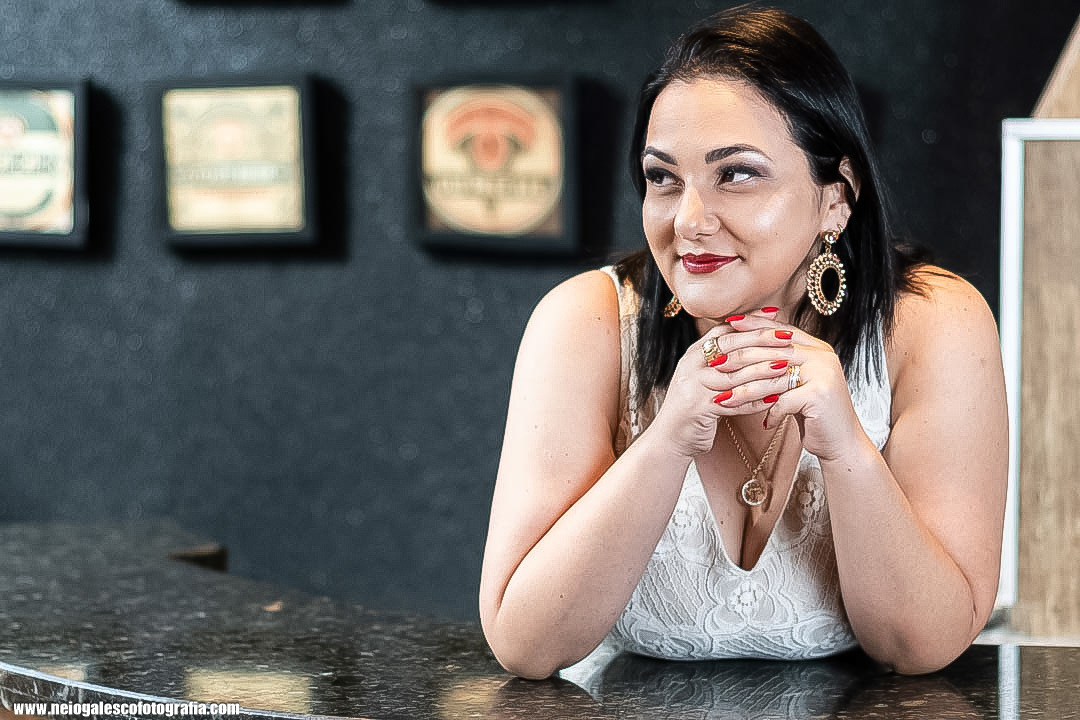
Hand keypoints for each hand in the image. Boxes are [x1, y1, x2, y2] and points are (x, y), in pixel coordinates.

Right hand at [645, 308, 790, 458]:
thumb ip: (721, 360)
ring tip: (788, 369)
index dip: (750, 321)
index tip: (775, 315)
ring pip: (736, 375)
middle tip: (789, 339)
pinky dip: (756, 402)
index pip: (724, 330)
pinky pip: (734, 403)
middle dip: (762, 341)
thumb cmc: (693, 406)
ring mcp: (694, 386)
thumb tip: (751, 339)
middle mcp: (692, 365)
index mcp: (693, 354)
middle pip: (731, 346)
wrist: (669, 437)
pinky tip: (775, 399)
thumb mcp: (702, 377)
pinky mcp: (699, 408)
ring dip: (764, 372)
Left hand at [709, 313, 864, 462]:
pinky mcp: (819, 395)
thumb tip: (748, 345)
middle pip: (773, 350)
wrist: (844, 444)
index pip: (781, 330)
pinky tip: (764, 424)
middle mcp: (823, 356)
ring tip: (723, 399)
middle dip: (741, 357)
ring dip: (745, 389)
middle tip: (714, 364)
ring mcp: (823, 373)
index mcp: (818, 348)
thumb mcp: (798, 384)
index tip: (728, 325)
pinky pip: (783, 401)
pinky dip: (771, 413)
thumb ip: (782, 364)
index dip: (755, 325)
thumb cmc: (815, 414)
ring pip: (773, 376)